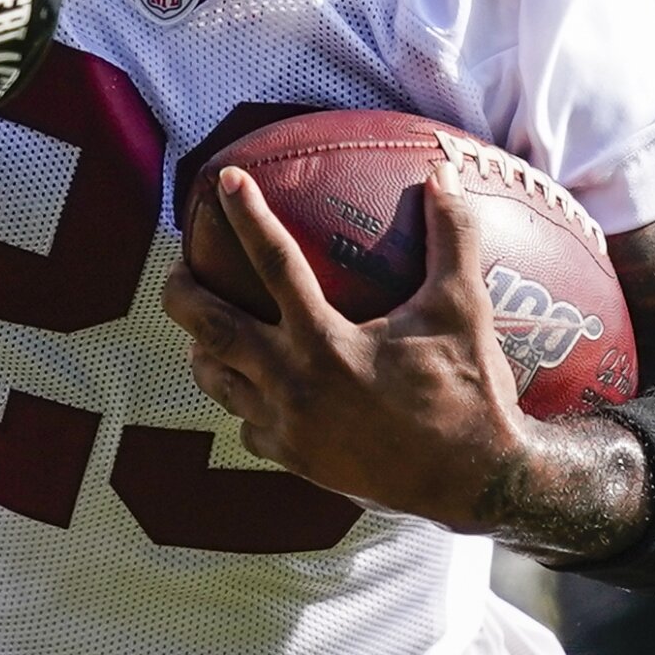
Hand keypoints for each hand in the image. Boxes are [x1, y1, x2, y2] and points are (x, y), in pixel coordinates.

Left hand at [160, 161, 533, 530]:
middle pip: (212, 327)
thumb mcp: (464, 308)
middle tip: (177, 263)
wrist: (477, 482)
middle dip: (181, 291)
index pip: (274, 263)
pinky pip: (246, 424)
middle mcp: (296, 383)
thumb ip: (452, 236)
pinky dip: (240, 397)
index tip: (223, 179)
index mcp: (329, 342)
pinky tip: (248, 383)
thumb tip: (443, 172)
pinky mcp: (294, 459)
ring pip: (217, 381)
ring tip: (200, 324)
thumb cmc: (471, 389)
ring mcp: (289, 427)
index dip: (246, 216)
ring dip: (202, 347)